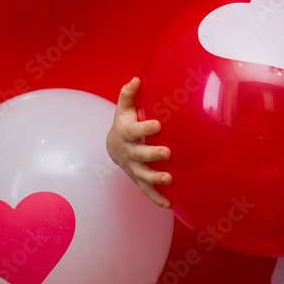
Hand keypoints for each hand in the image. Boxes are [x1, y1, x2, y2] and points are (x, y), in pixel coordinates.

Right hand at [106, 77, 173, 207]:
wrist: (113, 145)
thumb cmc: (124, 122)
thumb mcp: (123, 108)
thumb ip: (129, 94)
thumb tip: (136, 79)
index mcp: (126, 133)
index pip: (135, 130)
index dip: (145, 127)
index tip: (158, 124)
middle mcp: (128, 152)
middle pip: (139, 154)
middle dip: (152, 154)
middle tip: (167, 152)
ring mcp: (133, 167)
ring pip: (143, 175)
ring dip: (156, 178)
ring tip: (170, 179)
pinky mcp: (138, 178)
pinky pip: (146, 190)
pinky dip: (156, 198)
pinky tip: (170, 204)